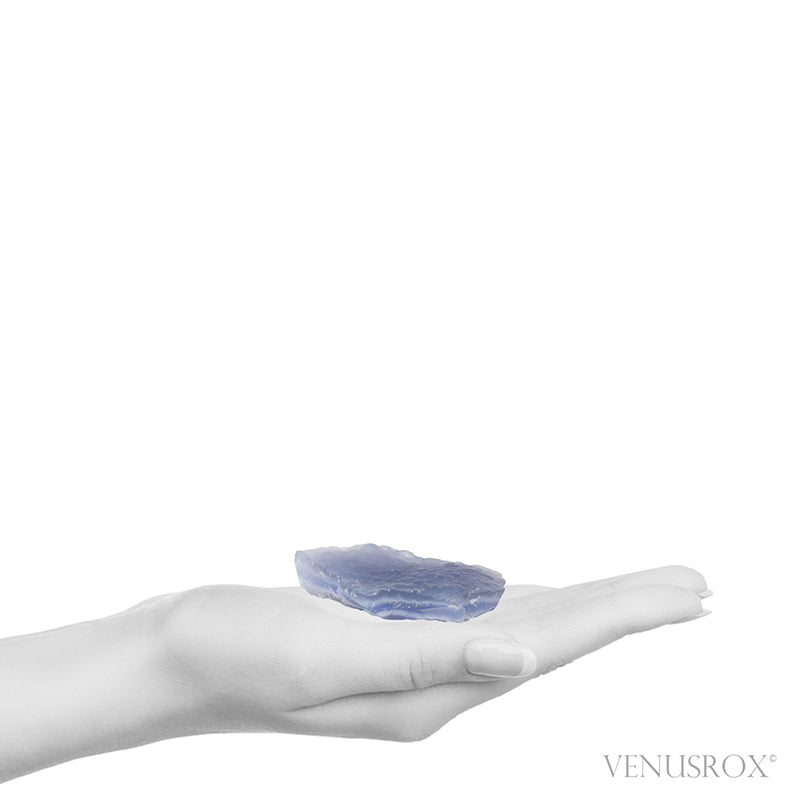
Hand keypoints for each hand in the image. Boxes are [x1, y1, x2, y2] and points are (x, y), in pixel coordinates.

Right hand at [154, 565, 709, 741]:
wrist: (182, 650)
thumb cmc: (242, 651)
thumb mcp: (329, 657)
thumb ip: (427, 660)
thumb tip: (523, 660)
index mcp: (432, 691)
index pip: (552, 645)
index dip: (624, 614)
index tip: (689, 593)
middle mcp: (438, 681)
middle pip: (555, 637)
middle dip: (627, 608)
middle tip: (695, 586)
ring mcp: (416, 660)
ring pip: (524, 624)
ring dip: (586, 603)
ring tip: (640, 592)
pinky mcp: (392, 636)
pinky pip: (479, 615)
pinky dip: (529, 601)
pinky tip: (547, 600)